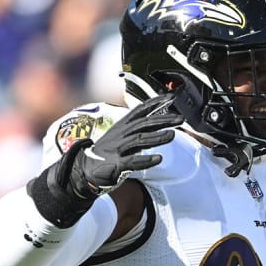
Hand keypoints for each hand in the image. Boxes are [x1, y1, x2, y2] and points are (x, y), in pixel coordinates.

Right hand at [69, 92, 183, 196]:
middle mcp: (121, 134)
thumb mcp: (121, 135)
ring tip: (172, 135)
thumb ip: (139, 129)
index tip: (171, 97)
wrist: (85, 168)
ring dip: (157, 137)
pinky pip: (132, 161)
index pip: (140, 110)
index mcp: (123, 126)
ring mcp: (118, 148)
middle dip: (162, 120)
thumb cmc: (108, 152)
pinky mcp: (116, 164)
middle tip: (180, 118)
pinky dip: (146, 160)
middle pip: (144, 124)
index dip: (155, 103)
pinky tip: (158, 158)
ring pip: (139, 140)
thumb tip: (158, 121)